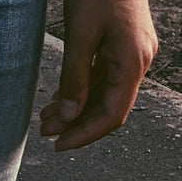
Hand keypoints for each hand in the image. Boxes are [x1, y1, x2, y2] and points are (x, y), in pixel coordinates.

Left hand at [40, 0, 157, 150]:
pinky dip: (80, 89)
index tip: (58, 146)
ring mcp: (132, 51)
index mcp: (133, 61)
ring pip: (103, 93)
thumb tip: (68, 118)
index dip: (85, 135)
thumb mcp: (80, 35)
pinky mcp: (121, 43)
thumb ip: (74, 79)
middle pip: (108, 107)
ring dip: (74, 108)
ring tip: (44, 118)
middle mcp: (138, 60)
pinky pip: (102, 76)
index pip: (112, 114)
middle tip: (43, 131)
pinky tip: (57, 98)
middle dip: (75, 123)